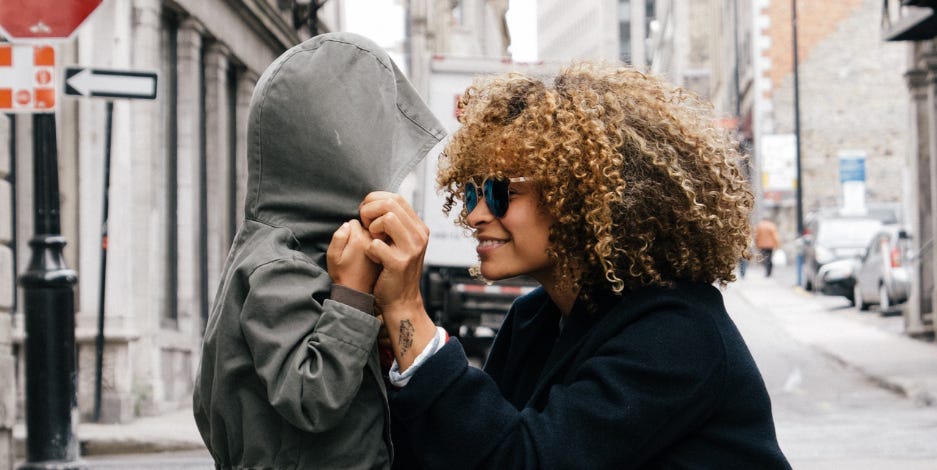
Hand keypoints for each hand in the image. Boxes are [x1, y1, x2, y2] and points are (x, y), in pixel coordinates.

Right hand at [327, 219, 380, 293]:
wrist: (358, 293)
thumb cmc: (342, 275)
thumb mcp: (333, 256)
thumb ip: (338, 237)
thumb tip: (347, 224)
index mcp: (358, 238)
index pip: (354, 222)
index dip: (348, 232)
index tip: (347, 245)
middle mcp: (373, 240)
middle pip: (367, 226)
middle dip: (360, 233)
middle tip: (355, 250)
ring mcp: (382, 246)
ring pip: (375, 233)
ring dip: (370, 239)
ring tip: (363, 255)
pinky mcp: (388, 253)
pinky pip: (382, 242)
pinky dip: (378, 246)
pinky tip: (372, 257)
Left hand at [359, 192, 428, 315]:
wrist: (401, 300)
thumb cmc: (394, 269)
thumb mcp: (401, 242)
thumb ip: (395, 223)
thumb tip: (377, 201)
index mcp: (419, 227)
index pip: (396, 198)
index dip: (375, 200)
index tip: (366, 214)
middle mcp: (419, 235)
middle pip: (391, 203)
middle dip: (370, 210)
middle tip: (365, 225)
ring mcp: (412, 249)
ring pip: (387, 218)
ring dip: (372, 228)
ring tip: (372, 240)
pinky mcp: (399, 263)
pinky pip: (376, 244)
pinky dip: (369, 249)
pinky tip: (373, 257)